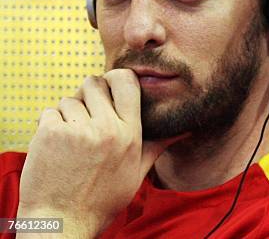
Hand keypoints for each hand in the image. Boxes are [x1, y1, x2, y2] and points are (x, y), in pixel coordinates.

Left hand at [17, 69, 184, 237]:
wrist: (62, 224)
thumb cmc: (101, 200)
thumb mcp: (136, 173)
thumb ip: (157, 146)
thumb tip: (183, 130)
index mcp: (130, 134)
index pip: (126, 81)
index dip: (116, 78)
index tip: (110, 89)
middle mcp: (106, 128)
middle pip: (94, 82)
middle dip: (88, 94)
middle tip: (86, 114)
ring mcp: (77, 130)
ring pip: (70, 99)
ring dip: (68, 113)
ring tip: (71, 138)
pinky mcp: (50, 134)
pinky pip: (49, 112)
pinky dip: (49, 124)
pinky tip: (56, 146)